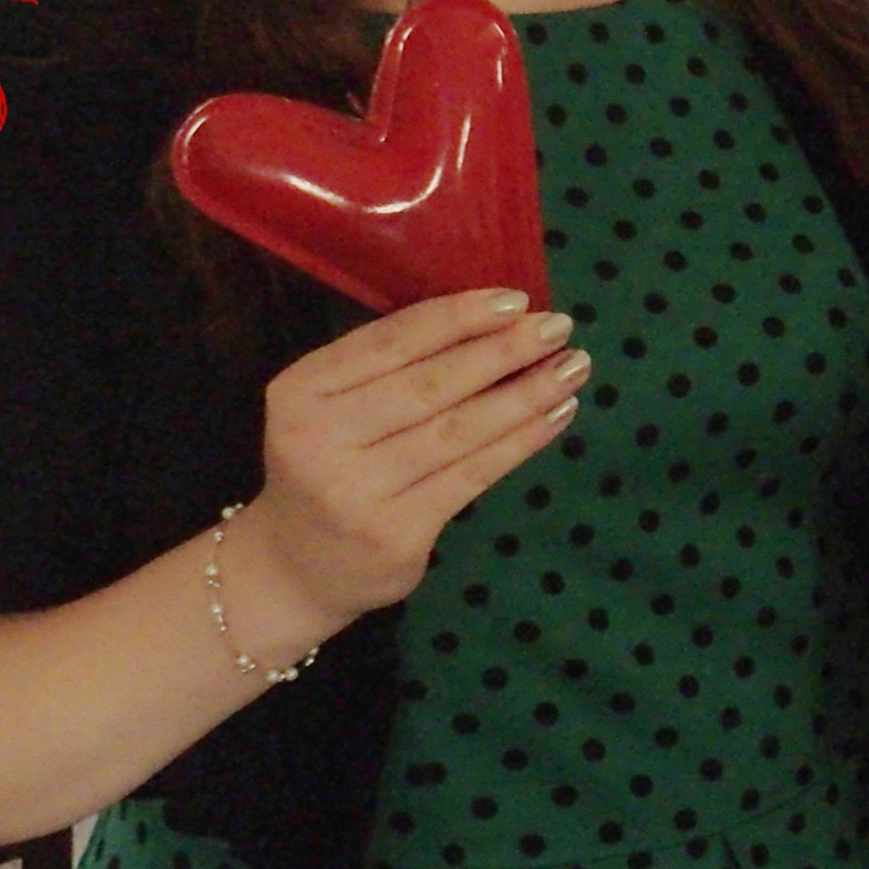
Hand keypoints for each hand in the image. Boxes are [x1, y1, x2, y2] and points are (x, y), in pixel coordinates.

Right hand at [237, 289, 588, 636]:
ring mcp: (356, 491)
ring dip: (525, 394)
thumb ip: (388, 367)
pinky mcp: (396, 533)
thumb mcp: (331, 407)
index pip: (390, 341)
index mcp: (301, 390)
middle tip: (558, 327)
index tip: (516, 299)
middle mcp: (320, 439)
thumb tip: (492, 319)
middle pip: (430, 385)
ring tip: (572, 368)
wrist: (295, 569)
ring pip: (459, 430)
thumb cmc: (328, 466)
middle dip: (503, 351)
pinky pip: (472, 475)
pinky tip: (556, 415)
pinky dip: (521, 441)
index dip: (458, 317)